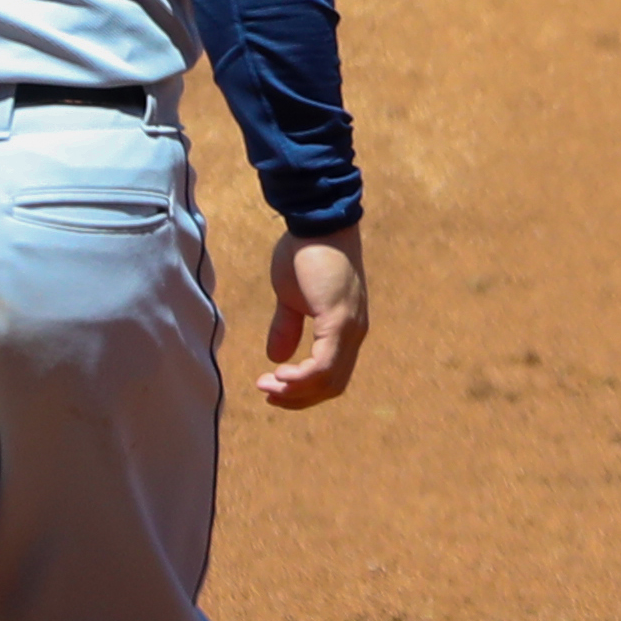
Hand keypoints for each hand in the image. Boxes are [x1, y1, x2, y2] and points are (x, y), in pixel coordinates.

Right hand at [255, 226, 367, 407]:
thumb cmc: (305, 253)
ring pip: (328, 381)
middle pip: (332, 386)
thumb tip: (275, 356)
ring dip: (295, 391)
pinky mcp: (338, 320)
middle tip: (267, 393)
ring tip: (267, 386)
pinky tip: (279, 374)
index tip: (273, 387)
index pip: (331, 376)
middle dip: (297, 397)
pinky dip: (301, 378)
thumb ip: (286, 327)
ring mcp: (349, 328)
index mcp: (345, 329)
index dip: (302, 390)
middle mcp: (354, 333)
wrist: (316, 222)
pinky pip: (323, 365)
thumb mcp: (290, 297)